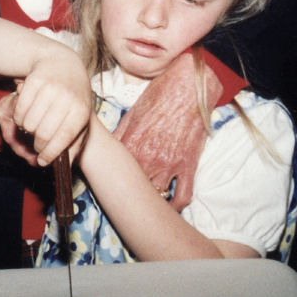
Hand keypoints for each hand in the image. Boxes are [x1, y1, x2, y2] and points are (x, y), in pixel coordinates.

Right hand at [0, 48, 90, 166]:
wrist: (64, 64)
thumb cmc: (74, 97)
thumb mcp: (81, 119)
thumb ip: (75, 143)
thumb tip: (65, 165)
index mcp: (81, 110)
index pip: (63, 138)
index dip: (50, 153)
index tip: (43, 161)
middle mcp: (66, 98)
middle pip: (43, 133)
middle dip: (37, 145)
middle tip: (36, 145)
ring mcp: (49, 88)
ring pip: (28, 122)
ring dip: (25, 131)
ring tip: (31, 129)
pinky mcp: (33, 81)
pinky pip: (19, 109)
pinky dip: (18, 118)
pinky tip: (24, 117)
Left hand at [113, 51, 222, 210]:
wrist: (187, 89)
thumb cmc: (158, 97)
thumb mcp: (131, 114)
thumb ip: (119, 135)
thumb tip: (108, 149)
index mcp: (130, 145)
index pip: (115, 172)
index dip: (112, 180)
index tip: (111, 185)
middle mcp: (148, 158)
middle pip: (134, 187)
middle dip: (130, 193)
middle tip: (127, 198)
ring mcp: (169, 165)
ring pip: (156, 195)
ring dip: (151, 199)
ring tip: (146, 203)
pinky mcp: (188, 166)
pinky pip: (182, 195)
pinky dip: (175, 205)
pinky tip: (170, 207)